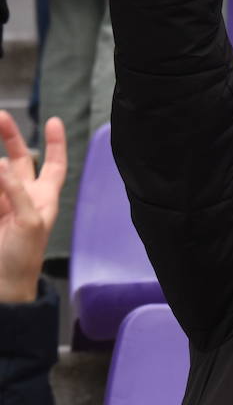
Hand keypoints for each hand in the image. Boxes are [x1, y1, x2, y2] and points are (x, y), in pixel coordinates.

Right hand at [0, 113, 66, 303]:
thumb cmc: (24, 258)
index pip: (54, 166)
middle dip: (10, 137)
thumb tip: (1, 165)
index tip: (53, 121)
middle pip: (18, 159)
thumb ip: (18, 193)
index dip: (56, 144)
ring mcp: (2, 201)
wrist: (3, 283)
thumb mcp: (30, 224)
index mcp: (43, 198)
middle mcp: (23, 196)